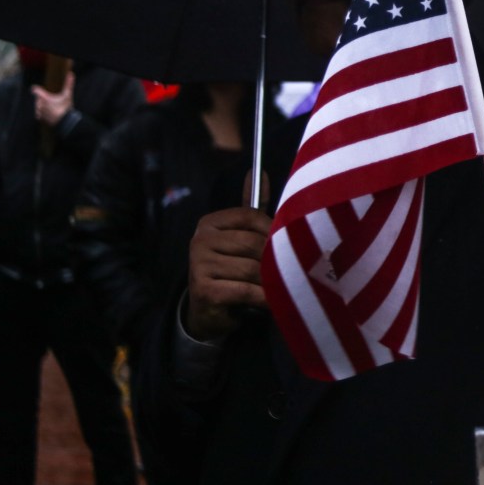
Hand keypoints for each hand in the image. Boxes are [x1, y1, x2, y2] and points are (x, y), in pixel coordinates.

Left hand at [32, 71, 73, 126]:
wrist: (65, 122)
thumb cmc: (65, 108)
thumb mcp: (68, 95)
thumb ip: (68, 84)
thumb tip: (71, 73)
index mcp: (44, 97)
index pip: (35, 90)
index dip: (36, 89)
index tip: (37, 88)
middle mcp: (39, 104)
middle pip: (37, 99)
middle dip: (42, 99)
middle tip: (51, 101)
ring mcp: (39, 111)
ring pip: (38, 106)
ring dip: (42, 106)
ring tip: (51, 108)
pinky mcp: (40, 118)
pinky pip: (39, 114)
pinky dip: (42, 113)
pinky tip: (49, 114)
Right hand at [185, 206, 271, 341]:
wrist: (208, 312)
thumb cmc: (230, 271)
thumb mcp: (239, 239)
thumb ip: (251, 211)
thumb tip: (259, 172)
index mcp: (209, 223)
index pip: (251, 216)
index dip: (273, 231)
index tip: (284, 245)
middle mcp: (199, 241)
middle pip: (253, 243)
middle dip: (273, 260)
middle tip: (284, 272)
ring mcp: (199, 265)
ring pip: (253, 269)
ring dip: (270, 282)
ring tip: (278, 288)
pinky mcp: (205, 290)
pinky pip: (247, 290)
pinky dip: (264, 298)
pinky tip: (271, 302)